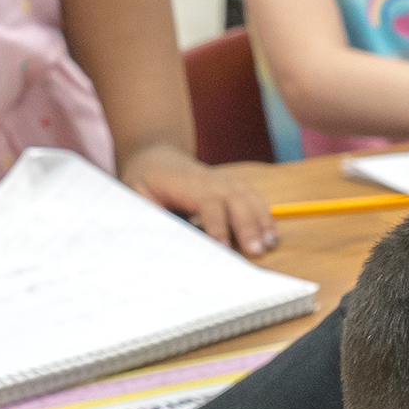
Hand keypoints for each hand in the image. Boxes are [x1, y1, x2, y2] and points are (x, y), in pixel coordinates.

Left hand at [119, 143, 276, 257]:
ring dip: (262, 220)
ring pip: (248, 196)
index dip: (217, 224)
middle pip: (235, 197)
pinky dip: (265, 216)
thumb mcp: (137, 198)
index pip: (206, 201)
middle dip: (248, 225)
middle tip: (257, 250)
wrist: (155, 158)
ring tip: (270, 244)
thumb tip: (170, 241)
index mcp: (182, 182)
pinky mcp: (232, 186)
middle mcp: (208, 179)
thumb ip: (154, 217)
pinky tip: (271, 234)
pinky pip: (254, 198)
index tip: (223, 246)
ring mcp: (223, 180)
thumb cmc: (145, 183)